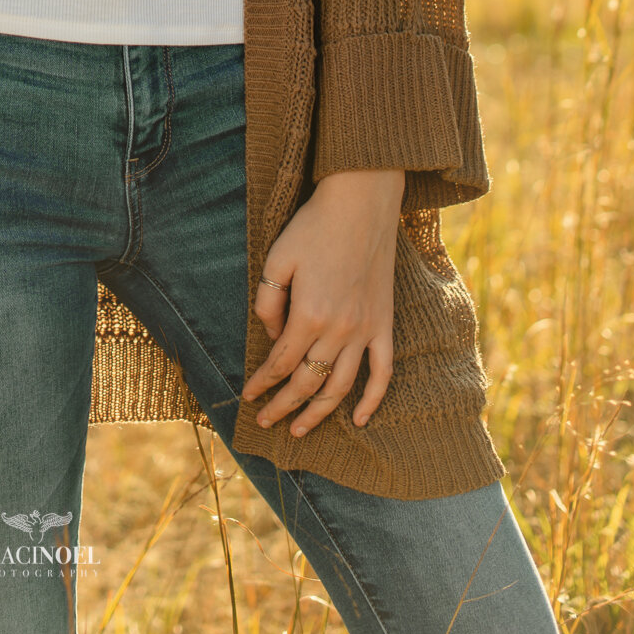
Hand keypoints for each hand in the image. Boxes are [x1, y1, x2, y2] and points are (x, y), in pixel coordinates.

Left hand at [241, 168, 402, 436]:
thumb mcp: (277, 258)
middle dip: (284, 407)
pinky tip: (361, 420)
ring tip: (300, 429)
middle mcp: (339, 330)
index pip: (281, 363)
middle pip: (308, 383)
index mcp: (309, 315)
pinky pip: (383, 372)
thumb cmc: (314, 226)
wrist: (362, 203)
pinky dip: (374, 400)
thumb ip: (268, 302)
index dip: (263, 383)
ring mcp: (366, 330)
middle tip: (266, 422)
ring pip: (342, 386)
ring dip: (319, 412)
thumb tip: (271, 336)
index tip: (248, 396)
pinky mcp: (385, 324)